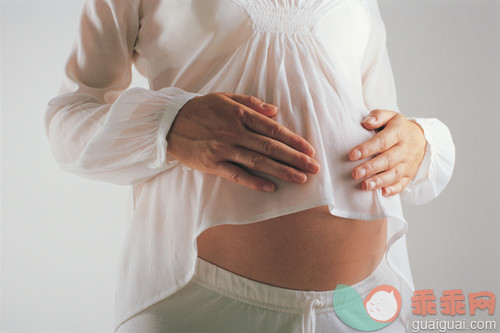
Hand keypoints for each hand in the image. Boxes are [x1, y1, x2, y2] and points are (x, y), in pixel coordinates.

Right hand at [166, 92, 319, 191]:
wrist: (169, 122)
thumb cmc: (200, 109)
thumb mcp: (225, 97)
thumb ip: (251, 103)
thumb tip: (275, 111)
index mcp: (239, 114)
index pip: (273, 129)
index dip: (293, 140)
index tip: (310, 149)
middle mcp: (234, 132)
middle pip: (270, 147)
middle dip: (295, 158)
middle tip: (315, 167)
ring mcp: (224, 149)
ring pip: (258, 162)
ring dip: (281, 171)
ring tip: (301, 178)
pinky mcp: (213, 164)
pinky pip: (237, 174)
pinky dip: (254, 181)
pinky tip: (271, 187)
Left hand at [348, 109, 426, 195]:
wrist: (421, 138)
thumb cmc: (398, 127)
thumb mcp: (390, 116)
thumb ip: (378, 116)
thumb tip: (365, 123)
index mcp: (398, 132)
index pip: (382, 141)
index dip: (367, 148)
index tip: (352, 155)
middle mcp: (404, 149)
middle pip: (388, 159)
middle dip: (371, 168)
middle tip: (355, 174)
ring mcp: (408, 163)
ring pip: (394, 174)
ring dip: (379, 181)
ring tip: (365, 186)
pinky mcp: (409, 174)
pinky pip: (403, 184)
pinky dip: (394, 189)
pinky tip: (382, 193)